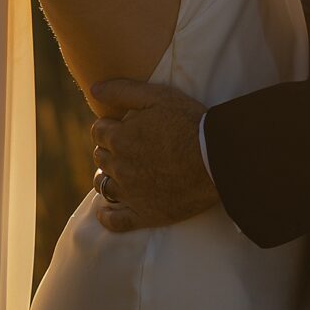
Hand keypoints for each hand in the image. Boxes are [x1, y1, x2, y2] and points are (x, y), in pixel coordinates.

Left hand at [88, 79, 218, 232]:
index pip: (98, 131)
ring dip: (107, 177)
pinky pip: (115, 221)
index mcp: (120, 138)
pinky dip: (107, 216)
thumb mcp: (157, 96)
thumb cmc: (189, 123)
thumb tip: (93, 88)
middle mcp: (120, 167)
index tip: (122, 127)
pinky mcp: (145, 214)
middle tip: (126, 147)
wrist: (216, 158)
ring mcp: (130, 193)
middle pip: (100, 157)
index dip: (109, 127)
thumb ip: (122, 90)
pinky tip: (107, 211)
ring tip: (120, 173)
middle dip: (109, 150)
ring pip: (103, 186)